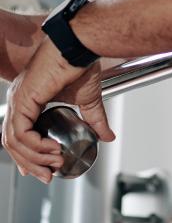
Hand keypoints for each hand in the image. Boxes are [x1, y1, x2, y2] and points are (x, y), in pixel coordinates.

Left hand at [1, 38, 114, 182]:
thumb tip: (108, 136)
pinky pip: (21, 133)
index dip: (28, 154)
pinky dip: (35, 146)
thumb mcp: (88, 99)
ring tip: (55, 162)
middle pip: (13, 142)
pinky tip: (52, 149)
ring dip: (34, 157)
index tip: (42, 168)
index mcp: (29, 98)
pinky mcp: (23, 100)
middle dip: (31, 163)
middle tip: (48, 174)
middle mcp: (19, 99)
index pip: (18, 134)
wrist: (80, 47)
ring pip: (14, 141)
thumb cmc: (81, 63)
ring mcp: (18, 99)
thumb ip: (94, 119)